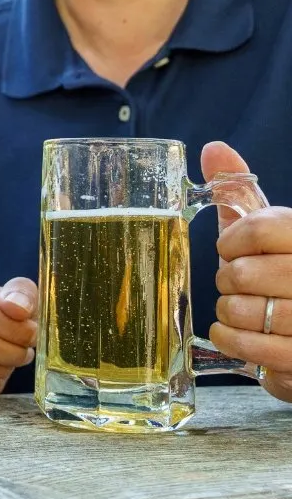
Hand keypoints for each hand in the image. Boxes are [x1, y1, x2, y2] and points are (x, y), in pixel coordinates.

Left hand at [205, 141, 291, 401]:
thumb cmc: (286, 273)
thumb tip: (214, 148)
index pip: (260, 228)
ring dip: (228, 311)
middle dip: (227, 279)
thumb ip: (242, 192)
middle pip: (244, 273)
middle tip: (235, 283)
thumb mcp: (272, 231)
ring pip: (245, 312)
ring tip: (238, 308)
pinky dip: (232, 340)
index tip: (228, 248)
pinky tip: (234, 332)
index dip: (231, 240)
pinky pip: (254, 349)